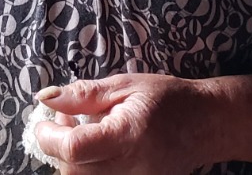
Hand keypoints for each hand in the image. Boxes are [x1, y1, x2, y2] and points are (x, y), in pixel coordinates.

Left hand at [31, 74, 251, 174]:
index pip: (72, 149)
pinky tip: (95, 148)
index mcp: (127, 136)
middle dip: (57, 145)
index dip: (48, 135)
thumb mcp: (125, 85)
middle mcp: (131, 168)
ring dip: (70, 158)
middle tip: (65, 119)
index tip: (43, 120)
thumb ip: (84, 95)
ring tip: (82, 131)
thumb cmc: (169, 99)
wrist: (209, 124)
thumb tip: (45, 99)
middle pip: (71, 170)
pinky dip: (88, 168)